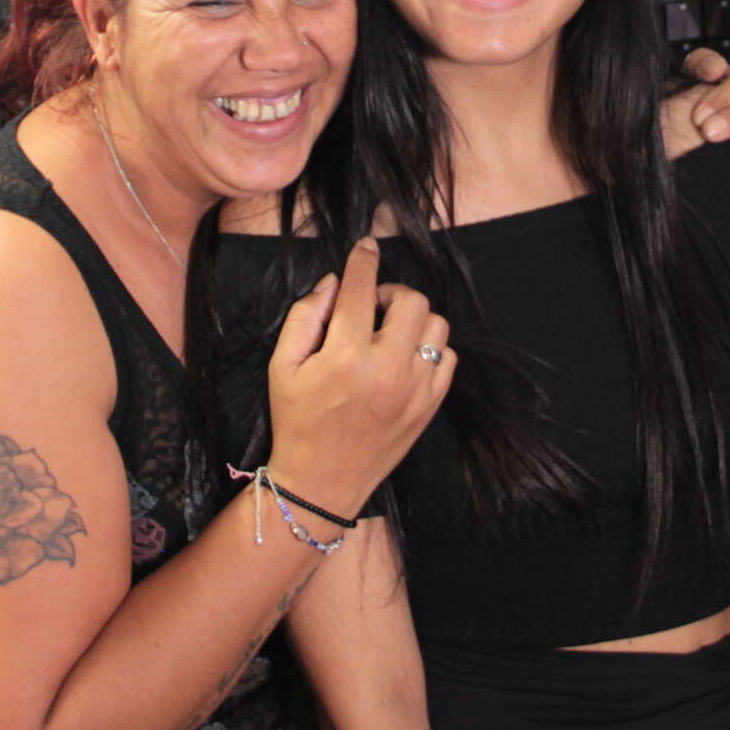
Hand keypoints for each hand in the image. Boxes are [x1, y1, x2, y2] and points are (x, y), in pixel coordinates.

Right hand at [265, 236, 453, 513]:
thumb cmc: (297, 421)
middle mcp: (387, 369)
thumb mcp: (282, 366)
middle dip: (390, 293)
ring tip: (388, 333)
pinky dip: (428, 349)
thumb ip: (305, 316)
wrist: (322, 482)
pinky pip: (447, 358)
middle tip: (371, 308)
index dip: (363, 260)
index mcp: (346, 356)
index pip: (362, 289)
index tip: (365, 247)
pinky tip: (404, 359)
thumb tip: (334, 282)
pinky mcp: (430, 407)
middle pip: (411, 301)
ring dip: (412, 320)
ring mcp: (415, 390)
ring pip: (436, 326)